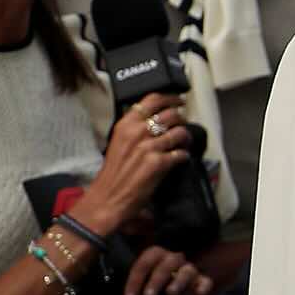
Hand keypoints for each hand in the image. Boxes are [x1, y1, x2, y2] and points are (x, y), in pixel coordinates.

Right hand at [78, 100, 192, 236]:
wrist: (108, 196)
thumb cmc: (113, 171)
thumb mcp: (119, 141)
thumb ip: (134, 128)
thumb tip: (155, 119)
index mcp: (125, 124)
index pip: (152, 99)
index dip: (171, 98)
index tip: (179, 100)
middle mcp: (137, 132)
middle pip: (171, 114)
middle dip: (181, 118)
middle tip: (183, 124)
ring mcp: (149, 147)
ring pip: (180, 132)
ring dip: (185, 137)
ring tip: (184, 142)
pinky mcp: (159, 163)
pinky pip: (181, 153)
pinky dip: (184, 155)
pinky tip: (181, 158)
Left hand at [121, 244, 214, 294]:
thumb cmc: (145, 293)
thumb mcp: (132, 287)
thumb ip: (124, 284)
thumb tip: (106, 277)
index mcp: (154, 257)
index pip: (145, 263)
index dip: (135, 281)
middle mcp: (172, 261)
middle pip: (167, 264)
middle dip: (156, 280)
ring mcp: (188, 271)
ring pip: (187, 270)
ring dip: (178, 281)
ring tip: (171, 294)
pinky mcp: (201, 282)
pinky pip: (206, 281)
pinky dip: (203, 286)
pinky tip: (198, 294)